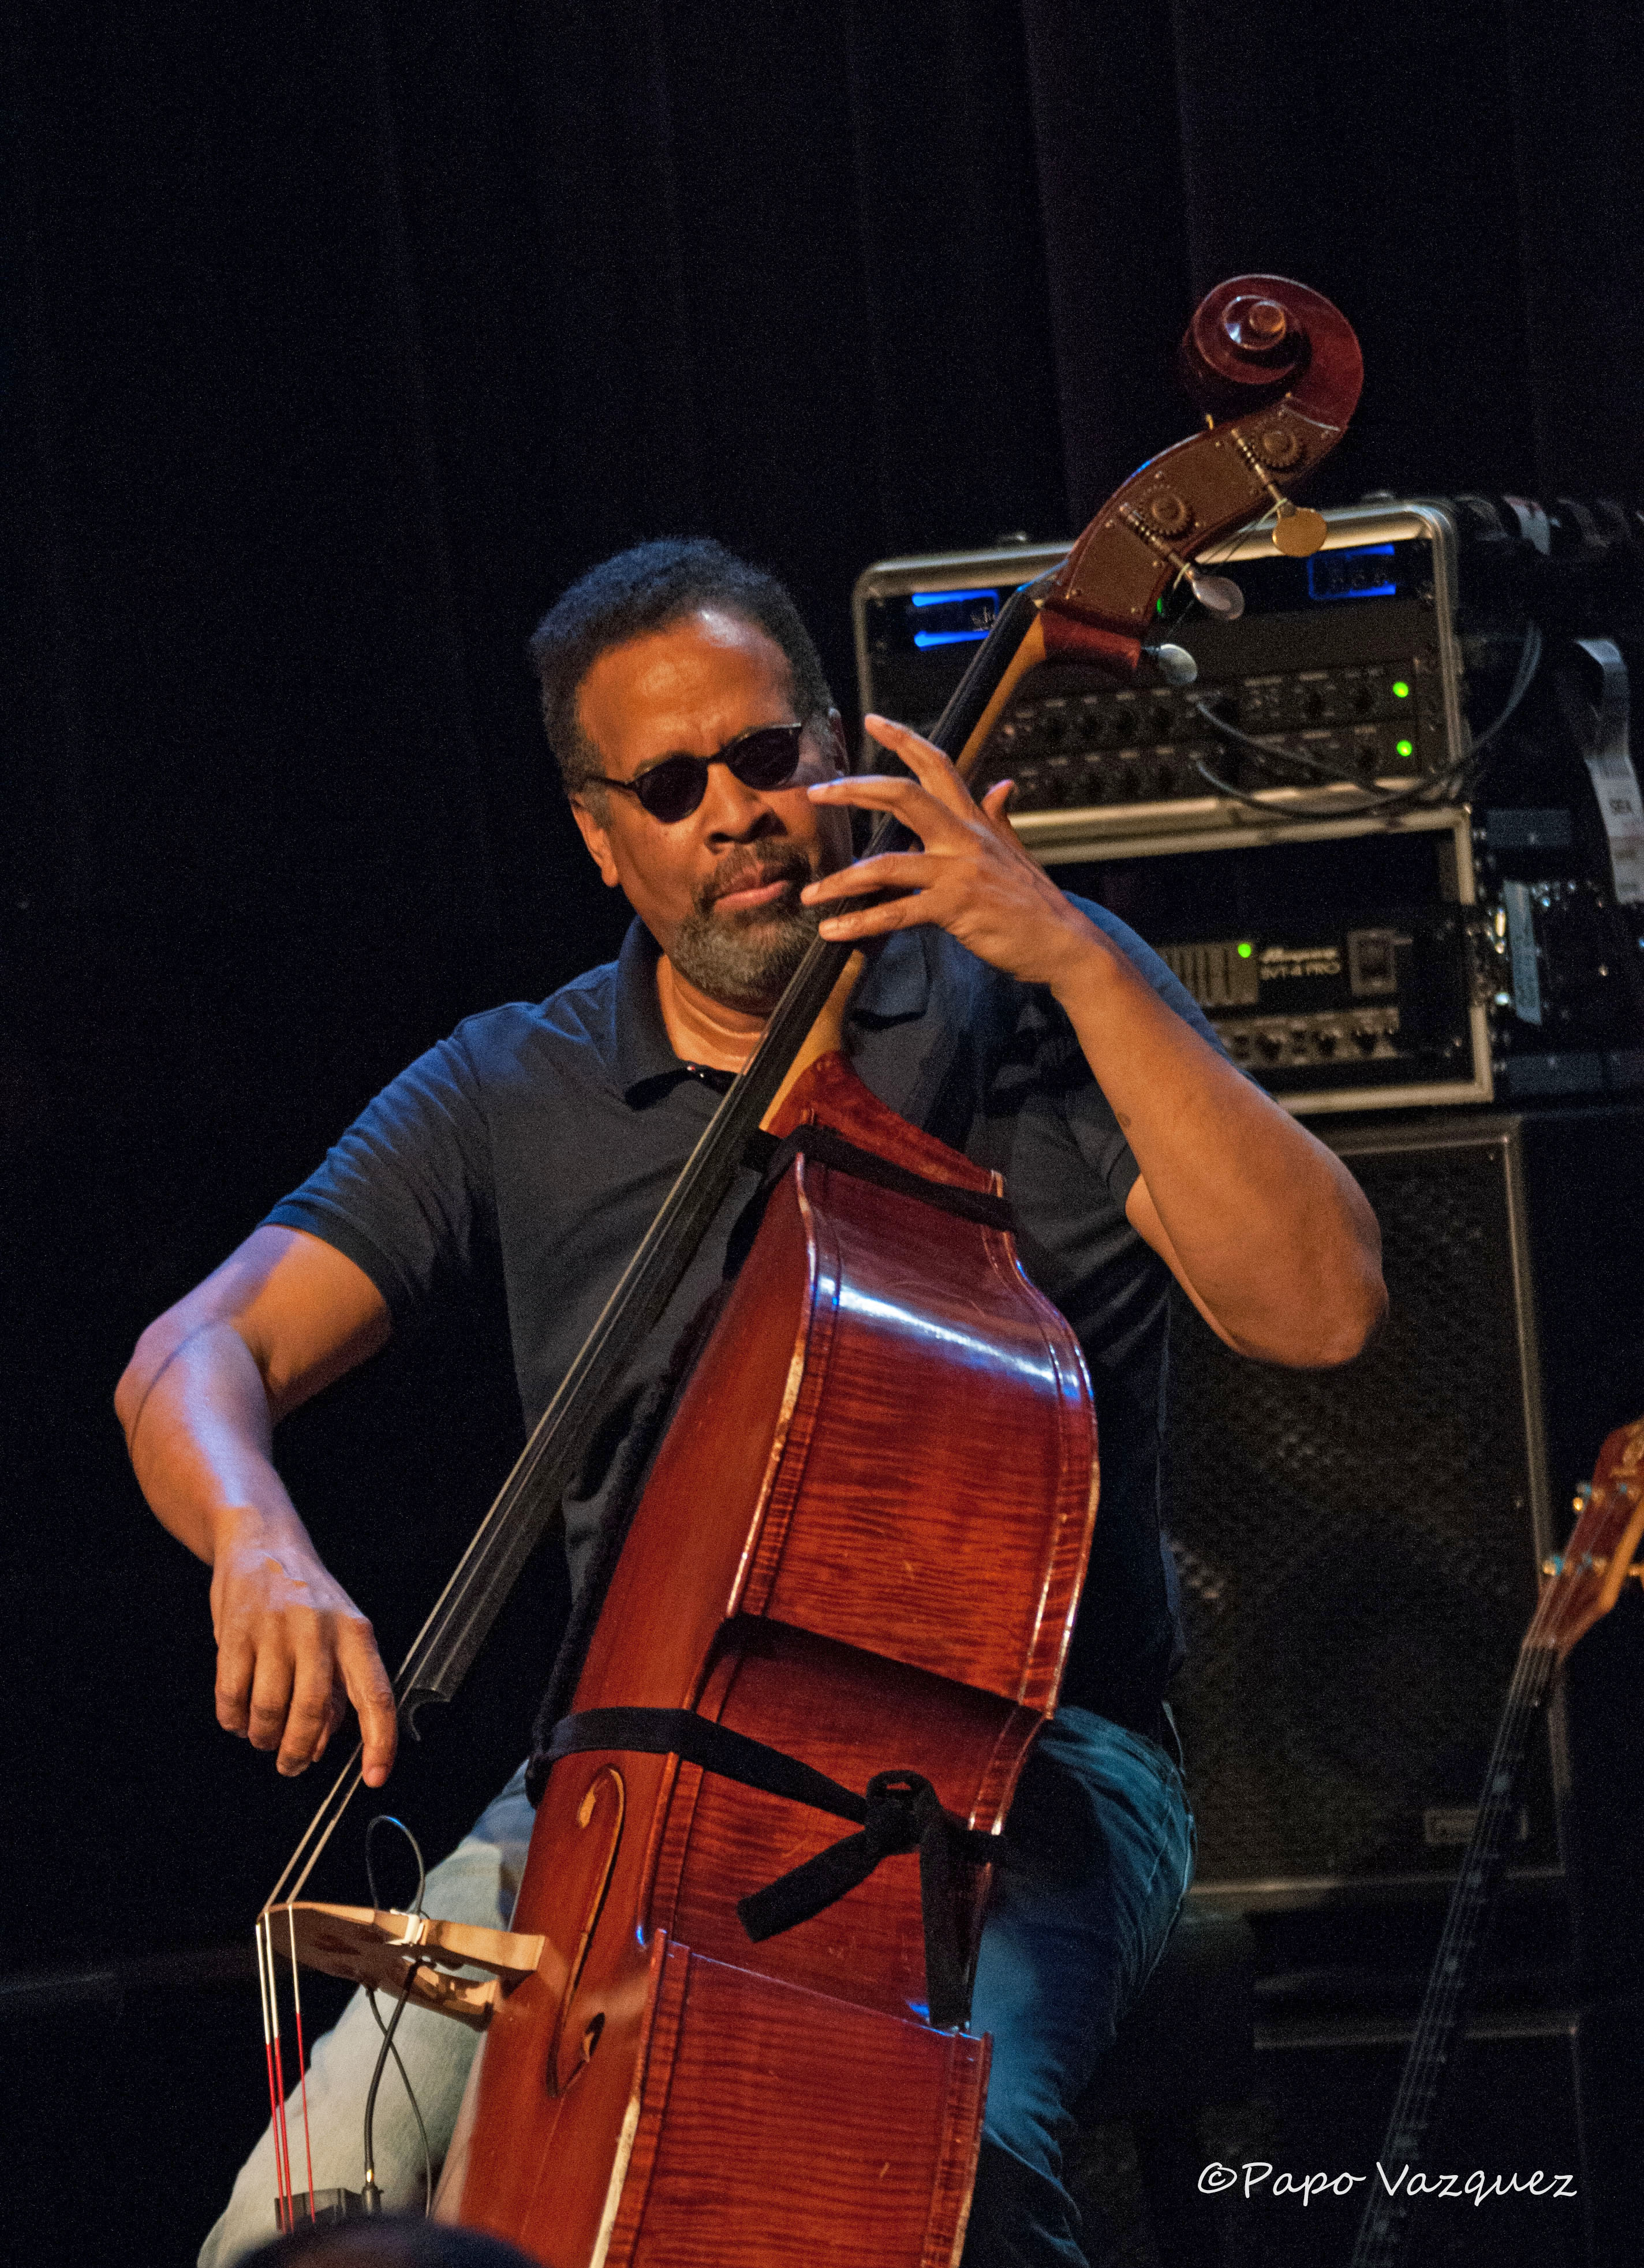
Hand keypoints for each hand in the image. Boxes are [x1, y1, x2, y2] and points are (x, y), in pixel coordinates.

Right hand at [209, 1521, 397, 1785]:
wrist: (262, 1541)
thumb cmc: (306, 1598)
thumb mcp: (338, 1632)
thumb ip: (337, 1684)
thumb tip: (323, 1744)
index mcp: (355, 1633)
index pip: (376, 1695)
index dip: (380, 1742)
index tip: (376, 1776)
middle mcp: (319, 1630)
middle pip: (313, 1712)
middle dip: (300, 1752)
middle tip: (291, 1764)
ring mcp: (275, 1629)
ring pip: (270, 1709)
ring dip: (264, 1737)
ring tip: (263, 1736)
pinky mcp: (235, 1631)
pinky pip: (232, 1695)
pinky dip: (233, 1719)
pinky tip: (238, 1718)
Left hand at [803, 715, 1106, 990]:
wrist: (1064, 942)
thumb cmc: (1036, 903)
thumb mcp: (1017, 851)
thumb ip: (1000, 816)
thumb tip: (1002, 786)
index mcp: (975, 821)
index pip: (938, 765)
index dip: (904, 739)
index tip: (873, 721)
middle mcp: (964, 838)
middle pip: (903, 795)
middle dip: (854, 790)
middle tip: (816, 792)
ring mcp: (958, 871)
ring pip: (885, 863)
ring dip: (842, 880)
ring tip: (812, 893)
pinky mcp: (954, 907)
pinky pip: (895, 912)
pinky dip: (860, 923)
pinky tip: (834, 931)